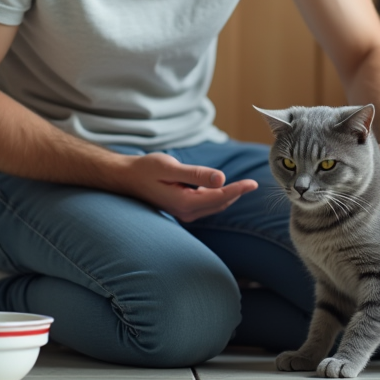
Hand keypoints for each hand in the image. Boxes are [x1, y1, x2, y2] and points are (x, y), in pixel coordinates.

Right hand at [123, 152, 257, 222]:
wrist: (127, 178)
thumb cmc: (146, 169)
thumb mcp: (170, 167)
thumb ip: (195, 174)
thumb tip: (221, 179)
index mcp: (184, 203)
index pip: (219, 197)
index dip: (238, 190)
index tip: (253, 184)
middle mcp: (186, 212)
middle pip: (219, 203)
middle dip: (237, 194)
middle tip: (253, 184)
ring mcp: (184, 212)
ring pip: (214, 205)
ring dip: (229, 196)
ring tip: (244, 186)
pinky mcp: (182, 208)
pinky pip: (206, 204)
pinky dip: (218, 197)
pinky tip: (222, 188)